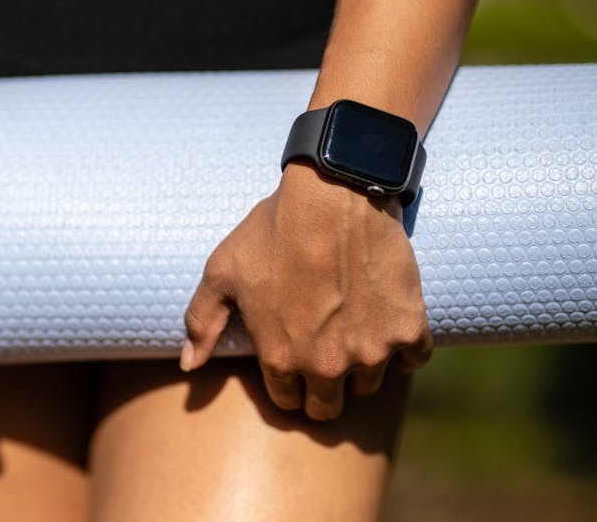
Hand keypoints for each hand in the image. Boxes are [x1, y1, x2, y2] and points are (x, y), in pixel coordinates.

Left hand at [181, 162, 431, 420]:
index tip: (291, 362)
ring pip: (369, 385)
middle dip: (321, 390)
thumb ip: (202, 323)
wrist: (332, 195)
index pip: (287, 400)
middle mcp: (328, 365)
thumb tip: (189, 365)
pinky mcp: (409, 328)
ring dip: (360, 367)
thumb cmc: (271, 231)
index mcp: (281, 358)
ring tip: (350, 332)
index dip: (287, 383)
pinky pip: (412, 359)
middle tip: (322, 356)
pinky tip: (384, 321)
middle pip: (328, 407)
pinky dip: (402, 346)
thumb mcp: (221, 273)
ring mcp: (373, 350)